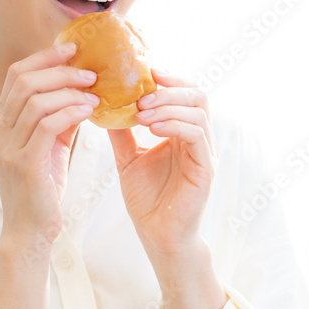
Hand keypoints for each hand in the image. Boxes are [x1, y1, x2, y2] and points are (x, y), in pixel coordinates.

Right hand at [0, 40, 99, 252]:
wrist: (30, 231)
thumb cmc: (41, 190)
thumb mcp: (50, 147)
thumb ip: (60, 120)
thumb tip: (82, 93)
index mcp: (2, 123)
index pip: (16, 75)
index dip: (44, 57)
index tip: (72, 48)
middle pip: (23, 81)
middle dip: (59, 70)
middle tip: (90, 71)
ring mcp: (8, 147)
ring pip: (35, 100)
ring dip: (68, 91)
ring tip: (95, 93)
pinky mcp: (24, 164)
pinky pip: (46, 126)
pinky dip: (70, 112)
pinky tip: (89, 112)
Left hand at [107, 70, 216, 256]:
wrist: (158, 236)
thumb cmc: (148, 200)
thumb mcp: (128, 158)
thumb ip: (121, 132)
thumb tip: (103, 104)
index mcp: (183, 133)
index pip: (184, 94)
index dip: (168, 79)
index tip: (144, 72)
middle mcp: (198, 139)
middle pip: (197, 95)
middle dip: (169, 88)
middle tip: (141, 92)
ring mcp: (205, 153)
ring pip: (198, 111)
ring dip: (168, 105)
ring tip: (141, 111)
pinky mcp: (205, 168)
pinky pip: (196, 135)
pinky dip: (174, 124)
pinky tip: (151, 127)